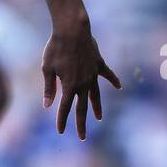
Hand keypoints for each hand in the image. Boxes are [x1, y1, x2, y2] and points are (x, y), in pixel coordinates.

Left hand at [41, 21, 120, 139]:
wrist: (72, 29)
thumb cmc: (55, 48)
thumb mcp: (47, 68)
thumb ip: (49, 88)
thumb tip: (47, 105)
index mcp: (69, 86)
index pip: (65, 108)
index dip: (62, 121)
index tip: (61, 132)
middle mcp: (83, 83)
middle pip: (82, 108)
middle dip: (81, 123)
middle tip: (83, 137)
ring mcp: (93, 74)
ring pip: (95, 95)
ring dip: (97, 108)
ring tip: (99, 119)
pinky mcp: (99, 64)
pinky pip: (107, 75)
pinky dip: (113, 81)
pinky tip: (119, 87)